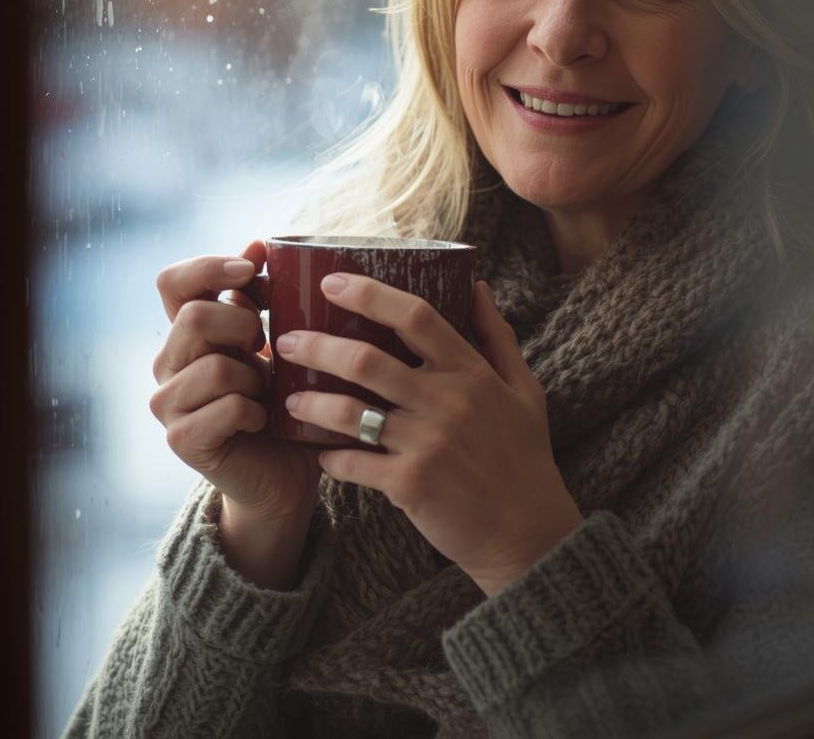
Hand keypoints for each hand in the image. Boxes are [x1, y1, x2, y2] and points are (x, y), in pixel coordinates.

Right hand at [150, 240, 322, 527]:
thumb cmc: (288, 400)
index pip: (172, 280)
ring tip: (268, 392)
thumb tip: (258, 243)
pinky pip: (225, 409)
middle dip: (245, 326)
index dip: (209, 266)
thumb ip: (265, 298)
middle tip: (266, 347)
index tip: (251, 269)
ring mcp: (168, 403)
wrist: (285, 473)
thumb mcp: (283, 341)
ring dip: (256, 378)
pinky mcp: (182, 440)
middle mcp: (168, 363)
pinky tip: (264, 420)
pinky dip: (256, 411)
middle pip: (195, 317)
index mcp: (188, 331)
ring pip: (215, 366)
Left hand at [276, 275, 582, 594]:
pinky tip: (320, 454)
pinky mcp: (410, 484)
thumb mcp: (524, 389)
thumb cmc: (524, 455)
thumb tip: (478, 286)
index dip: (370, 294)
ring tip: (288, 398)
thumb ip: (497, 336)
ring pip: (351, 413)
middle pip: (367, 361)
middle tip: (286, 340)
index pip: (416, 316)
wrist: (527, 531)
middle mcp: (447, 401)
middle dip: (318, 346)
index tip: (332, 281)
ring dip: (311, 403)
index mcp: (471, 371)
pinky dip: (330, 458)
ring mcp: (427, 443)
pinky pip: (353, 464)